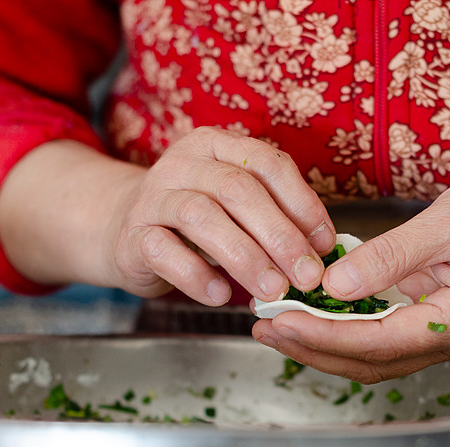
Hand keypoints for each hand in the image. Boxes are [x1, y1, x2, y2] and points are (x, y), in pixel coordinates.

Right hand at [0, 127, 335, 302]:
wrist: (124, 230)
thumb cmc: (196, 223)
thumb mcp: (237, 209)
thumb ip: (274, 218)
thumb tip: (322, 252)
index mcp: (218, 147)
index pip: (268, 163)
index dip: (302, 204)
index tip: (325, 244)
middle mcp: (184, 163)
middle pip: (238, 190)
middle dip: (280, 236)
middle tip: (307, 277)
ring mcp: (153, 196)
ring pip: (201, 216)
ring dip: (245, 257)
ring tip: (272, 290)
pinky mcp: (132, 234)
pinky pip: (164, 251)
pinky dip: (196, 276)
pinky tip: (221, 296)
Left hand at [252, 133, 449, 382]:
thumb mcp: (447, 222)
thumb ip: (390, 257)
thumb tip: (333, 284)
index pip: (380, 342)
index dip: (324, 335)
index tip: (279, 321)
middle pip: (372, 361)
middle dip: (315, 349)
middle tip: (265, 329)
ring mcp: (449, 333)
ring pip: (376, 355)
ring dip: (326, 344)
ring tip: (279, 326)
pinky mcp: (439, 318)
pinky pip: (386, 336)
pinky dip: (347, 330)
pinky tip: (317, 314)